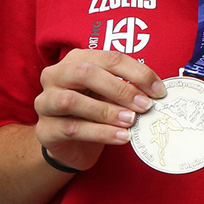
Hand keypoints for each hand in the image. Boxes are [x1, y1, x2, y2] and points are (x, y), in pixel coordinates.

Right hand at [33, 49, 163, 171]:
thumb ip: (128, 89)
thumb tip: (155, 93)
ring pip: (72, 100)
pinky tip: (122, 137)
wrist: (71, 146)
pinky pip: (72, 128)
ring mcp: (45, 102)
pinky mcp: (44, 129)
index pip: (109, 58)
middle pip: (85, 73)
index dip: (137, 72)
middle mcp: (55, 76)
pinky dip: (100, 133)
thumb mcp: (112, 96)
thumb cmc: (95, 113)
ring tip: (131, 121)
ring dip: (106, 111)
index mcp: (76, 60)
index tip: (158, 91)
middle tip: (144, 105)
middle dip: (119, 89)